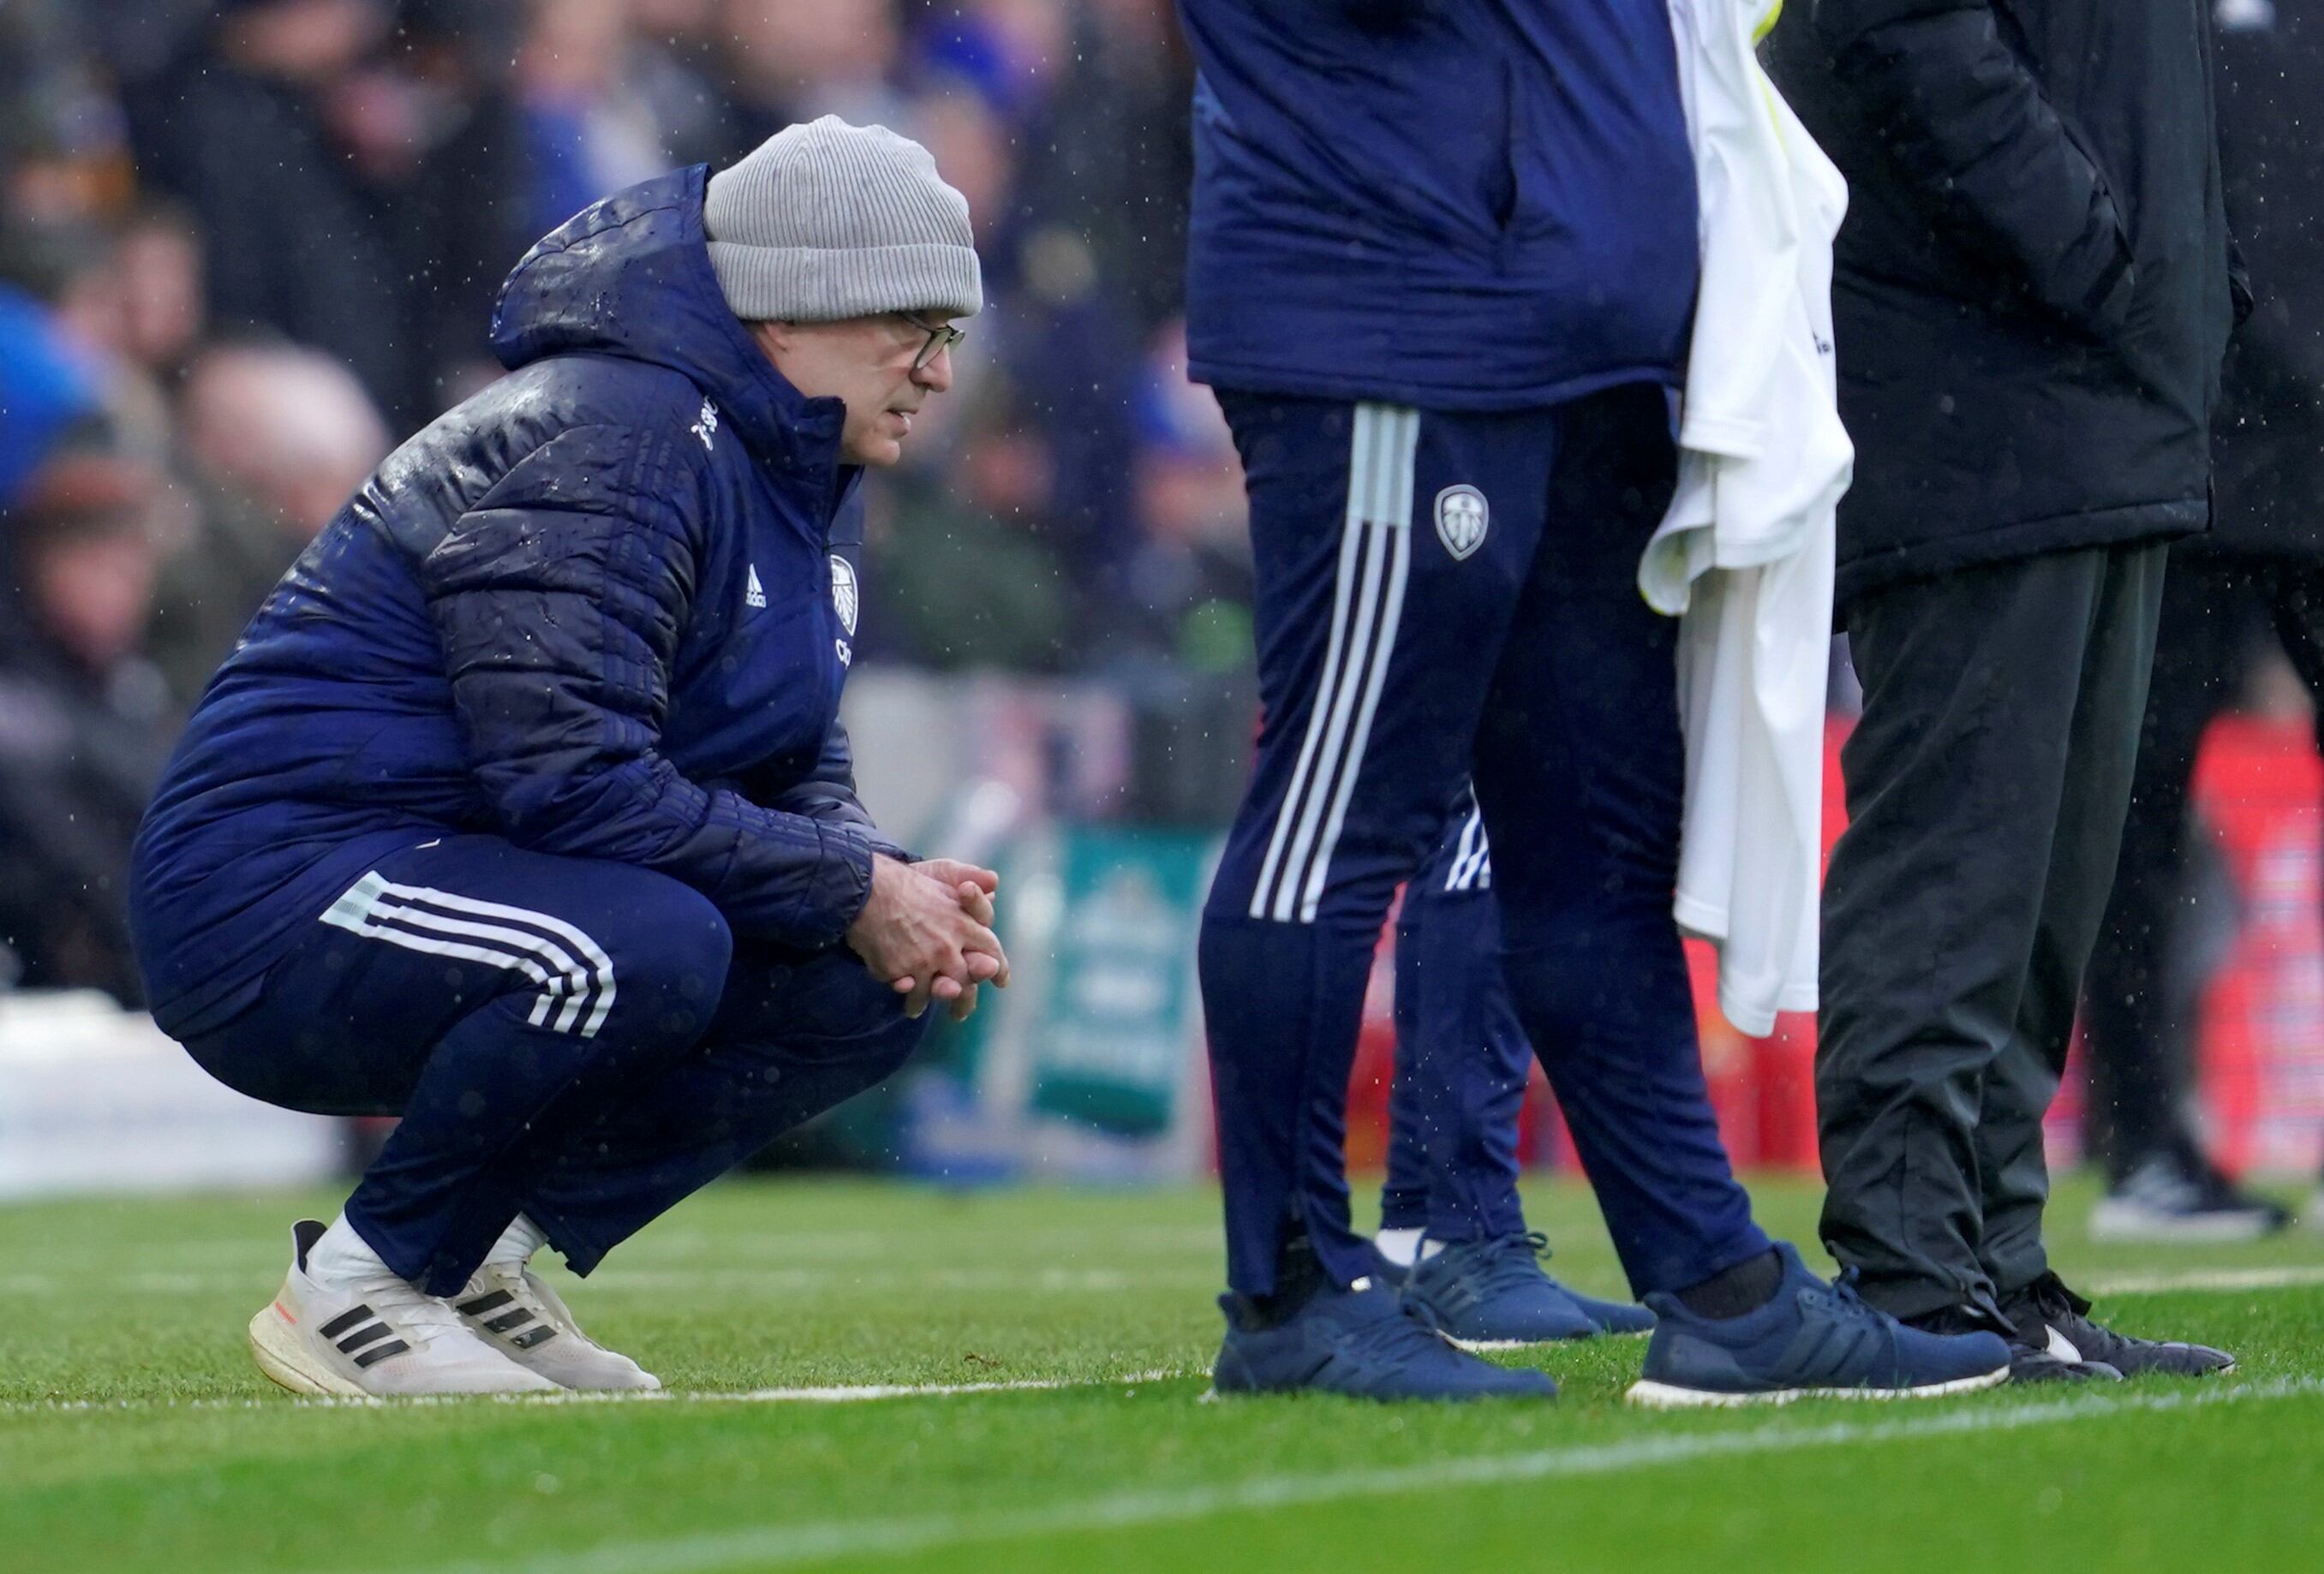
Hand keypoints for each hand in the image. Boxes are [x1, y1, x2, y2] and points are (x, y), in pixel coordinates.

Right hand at [845, 854, 1008, 1019]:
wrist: (864, 890)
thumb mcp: (945, 874)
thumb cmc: (905, 881)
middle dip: (963, 1000)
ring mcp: (922, 962)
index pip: (990, 950)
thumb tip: (995, 884)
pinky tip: (901, 993)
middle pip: (964, 981)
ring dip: (925, 1001)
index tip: (1001, 980)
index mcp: (962, 924)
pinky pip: (905, 989)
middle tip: (960, 1013)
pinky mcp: (898, 971)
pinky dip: (904, 993)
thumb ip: (971, 880)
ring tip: (917, 1008)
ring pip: (932, 991)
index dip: (998, 967)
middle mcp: (947, 947)